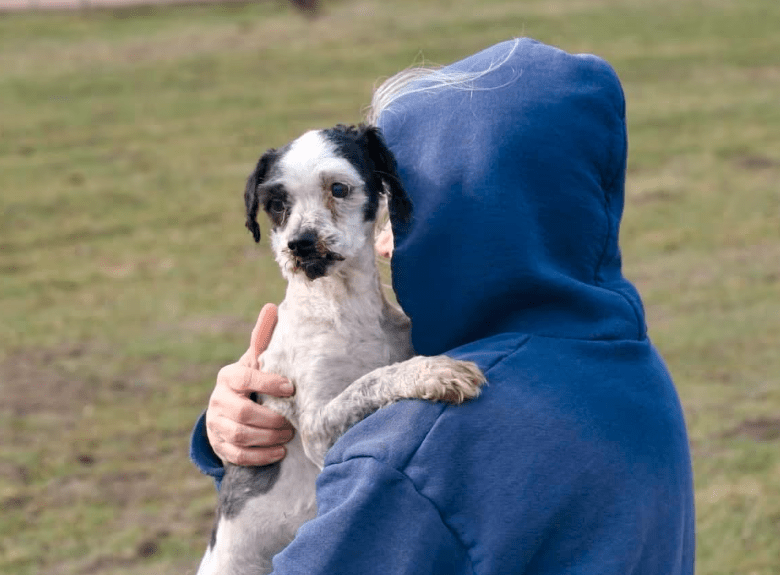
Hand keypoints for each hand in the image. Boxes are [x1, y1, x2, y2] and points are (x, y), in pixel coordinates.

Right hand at [206, 304, 294, 465]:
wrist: (227, 410)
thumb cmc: (249, 382)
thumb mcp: (254, 361)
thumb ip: (262, 338)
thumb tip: (271, 306)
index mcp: (228, 377)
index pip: (246, 379)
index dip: (268, 384)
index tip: (291, 389)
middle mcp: (218, 400)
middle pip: (243, 413)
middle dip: (271, 419)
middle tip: (293, 423)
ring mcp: (216, 424)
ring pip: (240, 435)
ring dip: (268, 438)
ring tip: (288, 436)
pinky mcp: (219, 445)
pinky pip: (238, 454)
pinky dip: (260, 456)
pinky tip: (279, 452)